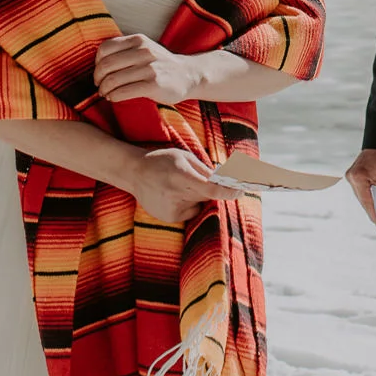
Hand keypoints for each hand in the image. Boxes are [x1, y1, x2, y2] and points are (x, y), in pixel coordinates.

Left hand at [95, 34, 204, 104]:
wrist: (188, 75)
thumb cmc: (161, 65)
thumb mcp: (145, 49)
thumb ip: (125, 50)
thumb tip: (98, 62)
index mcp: (138, 40)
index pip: (105, 48)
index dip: (97, 63)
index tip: (99, 72)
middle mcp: (143, 51)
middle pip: (106, 65)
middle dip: (98, 78)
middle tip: (99, 86)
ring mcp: (149, 68)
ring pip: (113, 80)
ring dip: (104, 90)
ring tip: (105, 94)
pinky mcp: (153, 85)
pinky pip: (123, 92)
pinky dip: (113, 96)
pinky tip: (113, 98)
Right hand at [126, 148, 241, 223]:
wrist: (134, 173)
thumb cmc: (161, 160)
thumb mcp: (184, 157)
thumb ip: (205, 170)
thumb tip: (226, 179)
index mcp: (180, 176)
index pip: (212, 190)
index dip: (229, 192)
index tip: (241, 190)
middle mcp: (175, 194)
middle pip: (208, 197)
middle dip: (215, 189)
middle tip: (215, 181)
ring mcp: (171, 209)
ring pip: (199, 204)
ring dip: (198, 196)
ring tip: (179, 185)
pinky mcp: (169, 217)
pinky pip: (190, 212)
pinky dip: (188, 204)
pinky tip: (173, 195)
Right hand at [344, 148, 375, 222]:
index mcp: (358, 177)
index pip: (366, 200)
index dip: (373, 212)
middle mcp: (351, 177)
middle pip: (362, 199)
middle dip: (372, 209)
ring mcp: (350, 176)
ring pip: (361, 195)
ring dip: (369, 203)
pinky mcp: (353, 175)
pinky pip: (360, 190)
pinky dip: (367, 196)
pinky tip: (374, 203)